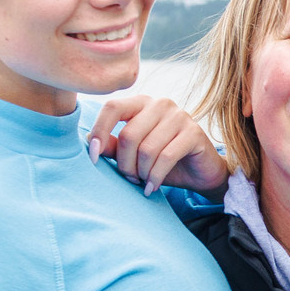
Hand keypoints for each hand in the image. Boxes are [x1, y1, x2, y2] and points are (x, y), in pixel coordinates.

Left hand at [86, 95, 228, 195]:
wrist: (200, 173)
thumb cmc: (164, 162)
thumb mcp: (134, 155)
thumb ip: (114, 146)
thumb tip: (89, 141)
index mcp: (141, 103)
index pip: (112, 108)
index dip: (99, 132)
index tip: (94, 158)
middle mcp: (159, 104)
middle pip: (128, 135)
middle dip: (125, 164)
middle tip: (130, 179)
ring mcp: (179, 116)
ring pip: (146, 149)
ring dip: (141, 173)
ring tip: (143, 183)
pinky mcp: (194, 132)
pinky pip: (166, 157)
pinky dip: (155, 177)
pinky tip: (152, 187)